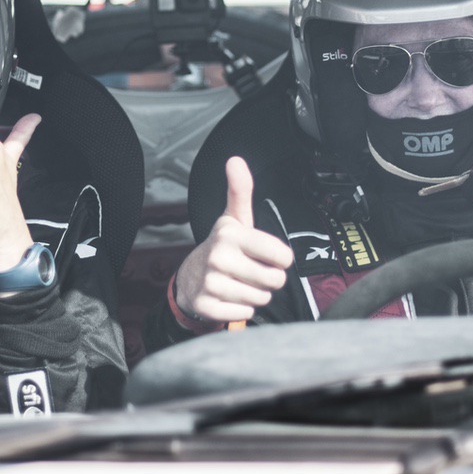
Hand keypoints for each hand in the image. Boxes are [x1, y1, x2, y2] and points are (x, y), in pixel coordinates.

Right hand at [171, 158, 293, 324]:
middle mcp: (219, 257)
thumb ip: (240, 190)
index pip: (282, 256)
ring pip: (261, 298)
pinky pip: (246, 314)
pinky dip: (242, 309)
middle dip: (268, 279)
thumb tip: (235, 159)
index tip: (265, 255)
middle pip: (275, 280)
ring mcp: (211, 283)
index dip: (280, 259)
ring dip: (256, 294)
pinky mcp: (207, 306)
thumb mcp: (234, 218)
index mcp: (231, 234)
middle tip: (251, 271)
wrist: (190, 278)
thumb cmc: (224, 247)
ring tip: (239, 282)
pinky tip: (229, 296)